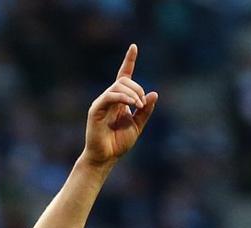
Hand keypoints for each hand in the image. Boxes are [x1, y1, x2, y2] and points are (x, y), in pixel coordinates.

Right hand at [80, 44, 157, 167]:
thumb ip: (145, 111)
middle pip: (124, 81)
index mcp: (120, 100)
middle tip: (142, 104)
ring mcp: (102, 102)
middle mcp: (110, 98)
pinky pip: (110, 96)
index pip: (124, 76)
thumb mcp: (138, 126)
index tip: (134, 47)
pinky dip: (122, 97)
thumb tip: (154, 94)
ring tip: (138, 106)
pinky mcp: (96, 109)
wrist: (106, 158)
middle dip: (137, 89)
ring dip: (132, 94)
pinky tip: (131, 105)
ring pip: (118, 86)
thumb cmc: (119, 143)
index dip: (129, 61)